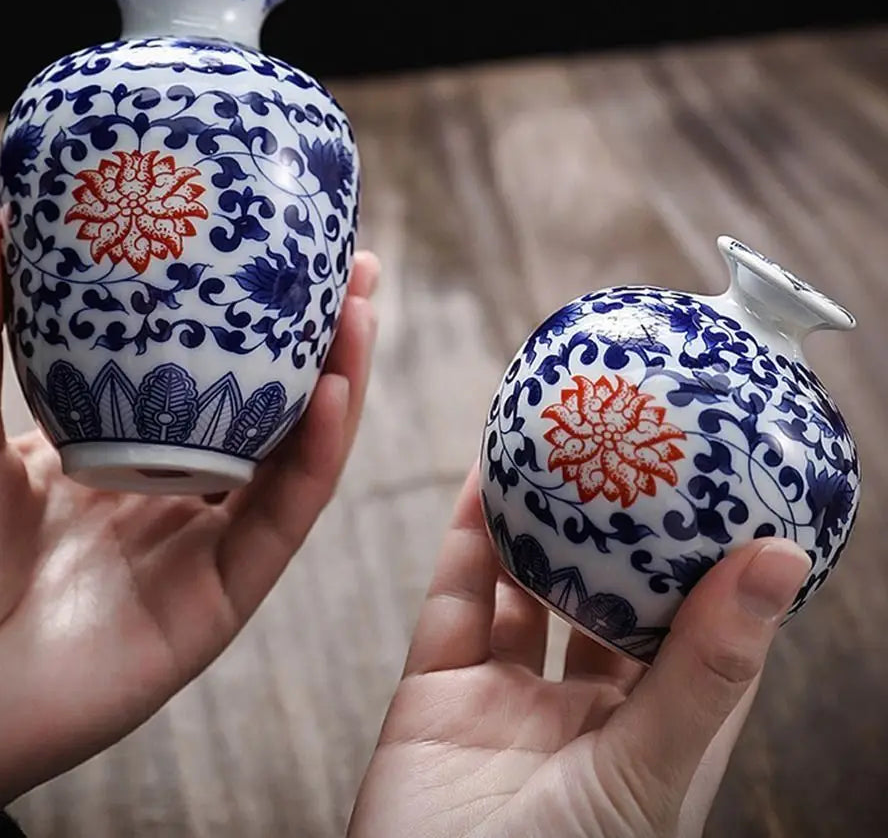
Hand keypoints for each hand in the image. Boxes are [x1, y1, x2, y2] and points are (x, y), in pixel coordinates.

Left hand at [0, 202, 378, 804]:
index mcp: (127, 453)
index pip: (214, 376)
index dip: (254, 317)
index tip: (281, 246)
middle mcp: (179, 494)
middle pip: (274, 410)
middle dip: (323, 340)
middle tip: (354, 267)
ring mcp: (206, 546)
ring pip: (297, 458)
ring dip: (341, 386)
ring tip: (361, 312)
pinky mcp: (223, 598)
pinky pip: (284, 519)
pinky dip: (315, 457)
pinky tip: (333, 392)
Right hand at [349, 467, 809, 837]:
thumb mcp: (649, 772)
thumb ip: (704, 668)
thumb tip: (779, 561)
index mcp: (656, 738)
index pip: (703, 634)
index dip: (716, 565)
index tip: (722, 487)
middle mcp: (587, 713)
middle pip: (608, 600)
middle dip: (617, 531)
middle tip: (629, 445)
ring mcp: (510, 700)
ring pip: (527, 589)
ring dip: (538, 523)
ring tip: (556, 445)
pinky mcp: (439, 690)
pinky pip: (456, 599)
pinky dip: (468, 539)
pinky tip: (483, 480)